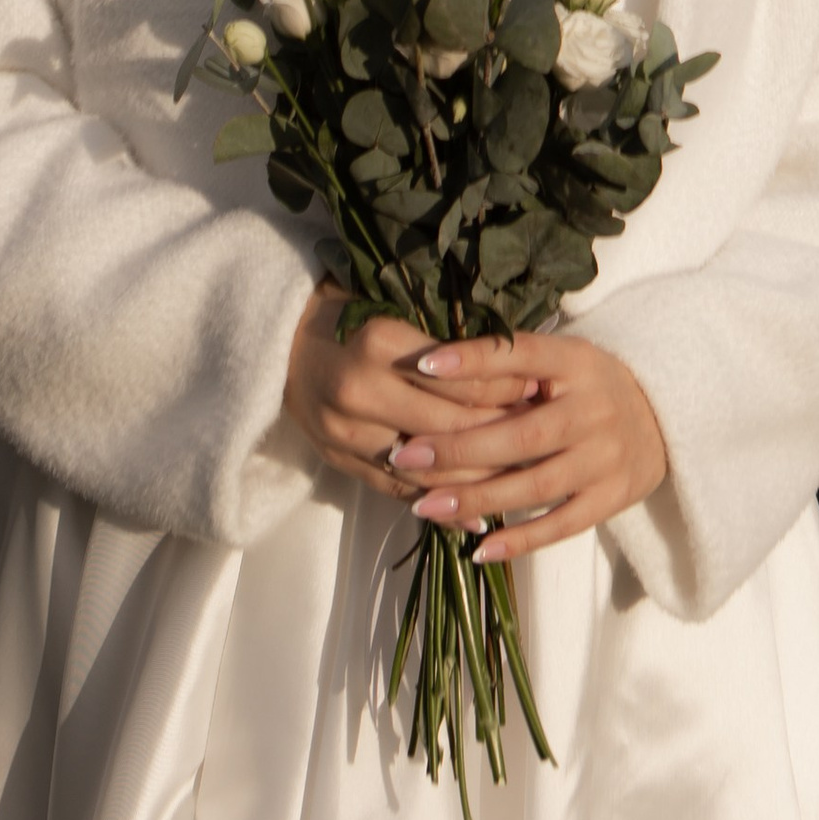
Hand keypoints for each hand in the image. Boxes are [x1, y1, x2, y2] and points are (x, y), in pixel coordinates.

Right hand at [284, 285, 542, 503]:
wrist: (277, 341)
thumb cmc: (347, 311)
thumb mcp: (393, 306)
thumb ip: (443, 337)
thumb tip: (518, 363)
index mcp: (380, 340)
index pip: (460, 377)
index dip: (506, 387)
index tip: (541, 388)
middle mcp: (361, 389)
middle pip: (449, 428)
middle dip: (501, 437)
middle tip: (541, 437)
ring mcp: (346, 432)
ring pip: (426, 470)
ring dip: (476, 480)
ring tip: (519, 479)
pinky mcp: (338, 460)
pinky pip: (397, 492)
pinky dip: (440, 505)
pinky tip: (477, 513)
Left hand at [390, 328, 666, 564]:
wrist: (665, 416)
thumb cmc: (590, 384)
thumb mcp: (562, 358)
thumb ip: (512, 365)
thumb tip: (437, 370)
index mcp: (575, 361)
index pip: (520, 355)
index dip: (473, 360)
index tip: (423, 366)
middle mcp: (592, 408)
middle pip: (520, 434)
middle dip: (458, 447)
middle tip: (404, 455)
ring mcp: (604, 457)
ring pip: (533, 485)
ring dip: (476, 498)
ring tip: (424, 506)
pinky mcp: (611, 498)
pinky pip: (560, 525)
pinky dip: (520, 540)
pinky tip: (479, 548)